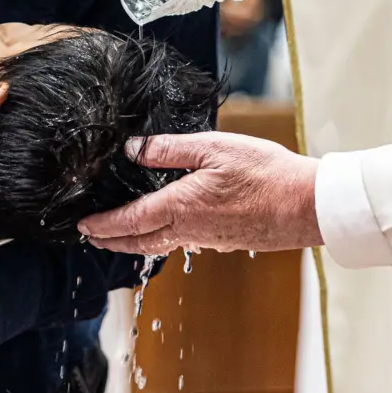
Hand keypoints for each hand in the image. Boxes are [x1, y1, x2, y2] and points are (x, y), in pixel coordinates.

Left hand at [76, 131, 320, 254]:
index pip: (130, 221)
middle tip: (91, 237)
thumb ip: (170, 150)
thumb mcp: (214, 148)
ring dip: (135, 242)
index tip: (83, 227)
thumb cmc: (266, 173)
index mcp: (181, 206)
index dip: (103, 225)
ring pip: (161, 244)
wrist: (307, 206)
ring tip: (119, 236)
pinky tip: (166, 229)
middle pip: (139, 242)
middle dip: (111, 241)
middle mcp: (190, 229)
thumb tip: (133, 149)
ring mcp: (208, 239)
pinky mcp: (225, 240)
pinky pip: (184, 242)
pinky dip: (163, 239)